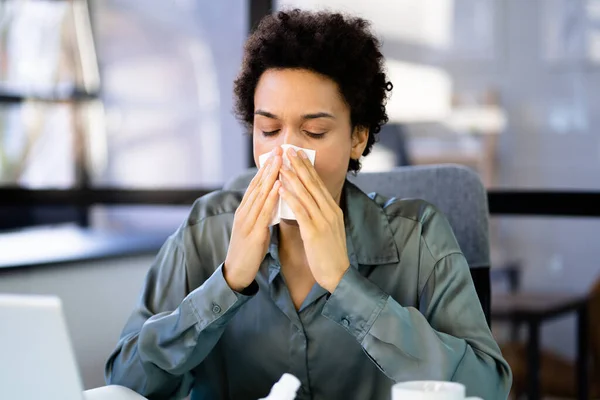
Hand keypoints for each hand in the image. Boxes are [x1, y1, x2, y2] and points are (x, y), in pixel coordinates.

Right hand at [223, 148, 281, 291]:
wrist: (237, 272)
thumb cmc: (249, 250)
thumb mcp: (256, 227)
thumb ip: (263, 212)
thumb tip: (275, 199)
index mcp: (245, 210)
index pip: (256, 184)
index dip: (266, 168)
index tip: (277, 153)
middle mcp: (244, 212)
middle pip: (257, 184)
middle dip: (269, 166)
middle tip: (280, 149)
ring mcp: (247, 221)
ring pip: (260, 194)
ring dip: (270, 176)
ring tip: (280, 160)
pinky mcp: (252, 233)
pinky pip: (263, 212)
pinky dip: (271, 197)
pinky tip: (278, 185)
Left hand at [278, 147, 349, 292]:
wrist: (338, 275)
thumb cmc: (329, 254)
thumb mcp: (328, 229)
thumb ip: (320, 214)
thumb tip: (308, 202)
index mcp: (333, 209)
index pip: (318, 184)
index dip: (308, 168)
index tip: (299, 154)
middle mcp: (330, 211)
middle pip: (313, 184)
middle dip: (300, 165)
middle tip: (290, 150)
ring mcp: (323, 221)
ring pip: (306, 194)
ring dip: (293, 177)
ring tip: (283, 164)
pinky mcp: (315, 232)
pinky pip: (301, 211)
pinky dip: (291, 198)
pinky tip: (282, 188)